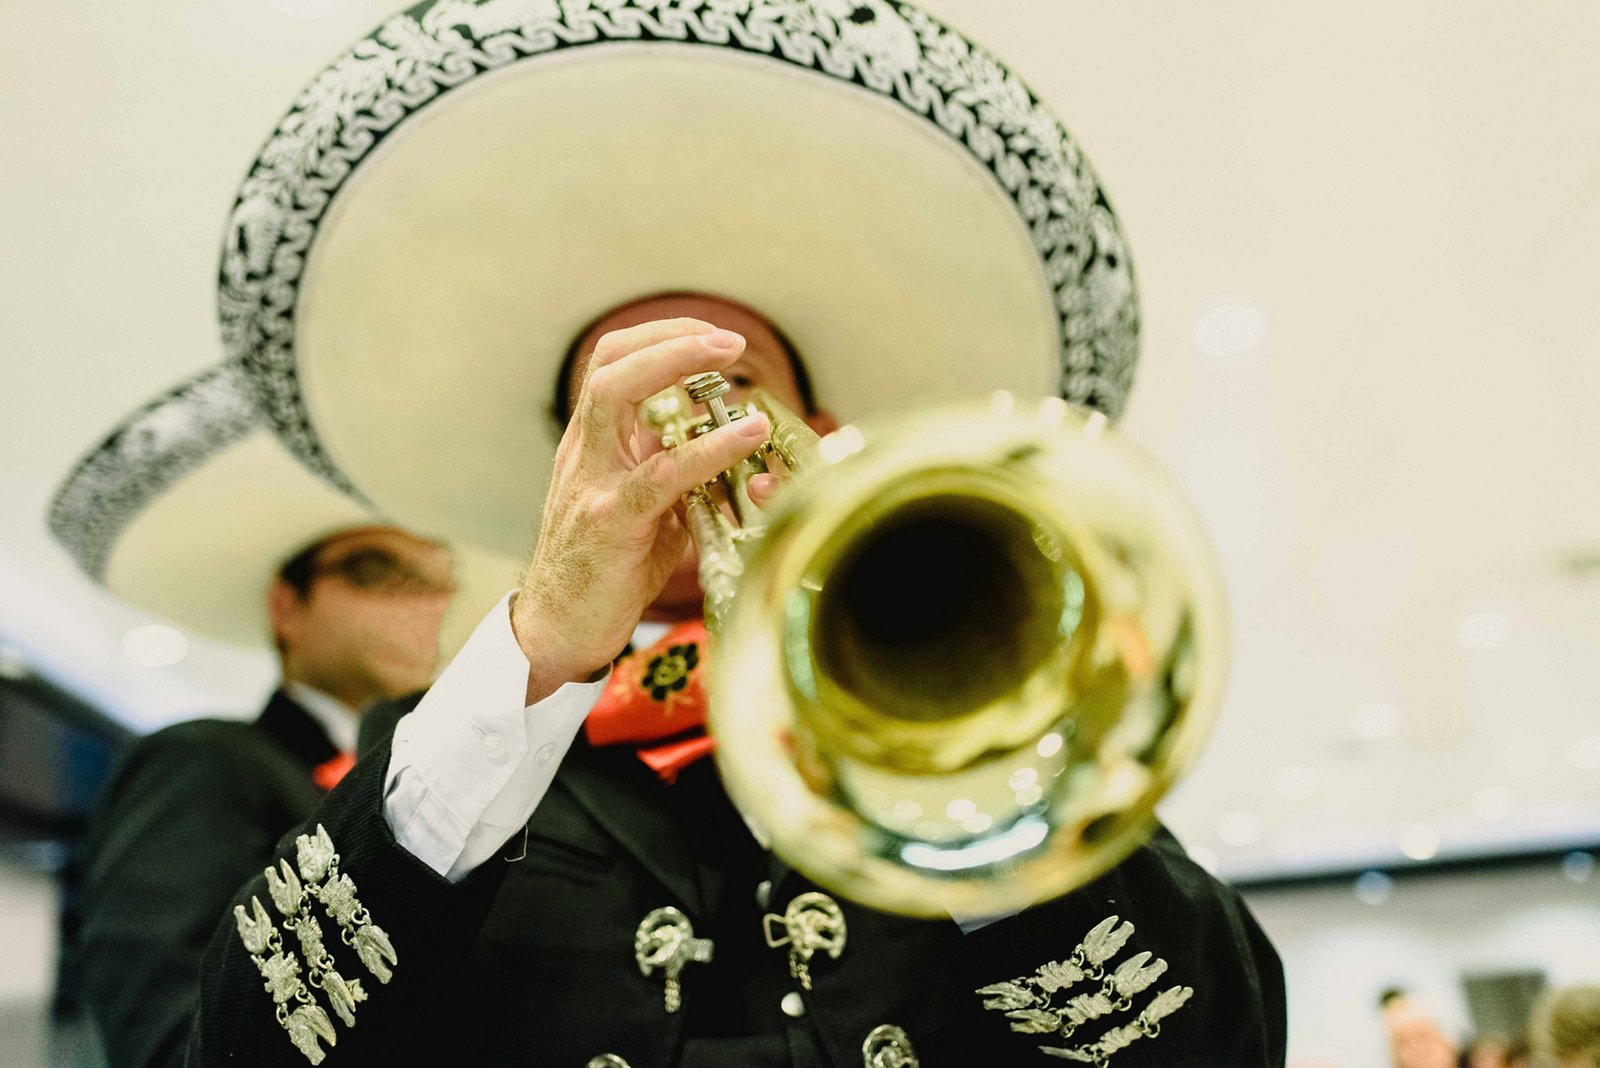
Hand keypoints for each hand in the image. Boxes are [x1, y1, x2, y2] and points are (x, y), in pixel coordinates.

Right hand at [511, 318, 769, 701]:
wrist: (559, 631)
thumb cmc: (604, 572)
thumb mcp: (645, 512)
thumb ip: (677, 478)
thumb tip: (731, 457)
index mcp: (592, 444)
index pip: (614, 363)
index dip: (662, 338)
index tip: (713, 338)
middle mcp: (585, 452)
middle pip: (611, 362)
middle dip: (671, 337)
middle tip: (729, 341)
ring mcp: (592, 482)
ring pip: (618, 394)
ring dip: (678, 364)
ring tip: (733, 360)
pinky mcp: (612, 522)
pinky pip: (661, 472)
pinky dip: (709, 447)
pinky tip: (747, 435)